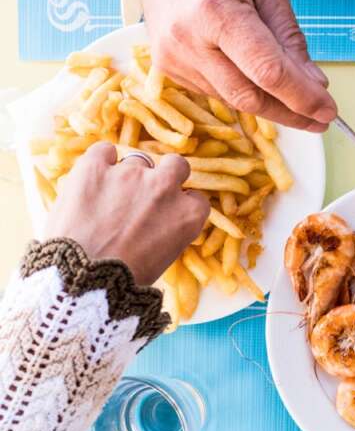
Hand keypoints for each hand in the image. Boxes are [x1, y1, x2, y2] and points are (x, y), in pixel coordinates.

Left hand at [45, 143, 209, 285]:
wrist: (83, 278)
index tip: (169, 214)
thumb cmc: (125, 280)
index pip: (196, 198)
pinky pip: (103, 150)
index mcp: (188, 214)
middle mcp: (165, 188)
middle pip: (177, 165)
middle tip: (149, 192)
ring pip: (137, 160)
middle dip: (167, 175)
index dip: (181, 204)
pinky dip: (101, 160)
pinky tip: (95, 176)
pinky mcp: (95, 167)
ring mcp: (131, 173)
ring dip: (129, 175)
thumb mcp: (164, 257)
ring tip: (110, 197)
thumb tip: (159, 223)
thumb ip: (170, 231)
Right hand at [135, 0, 336, 132]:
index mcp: (214, 10)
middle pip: (249, 97)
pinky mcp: (166, 66)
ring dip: (269, 104)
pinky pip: (216, 93)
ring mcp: (171, 56)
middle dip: (290, 112)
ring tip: (294, 96)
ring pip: (233, 100)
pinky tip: (257, 81)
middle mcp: (186, 39)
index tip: (328, 111)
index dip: (302, 98)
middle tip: (320, 116)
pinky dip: (244, 92)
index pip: (267, 72)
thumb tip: (314, 84)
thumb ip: (290, 38)